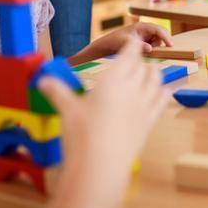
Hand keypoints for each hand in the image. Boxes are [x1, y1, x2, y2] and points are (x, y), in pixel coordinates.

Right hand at [39, 38, 167, 177]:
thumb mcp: (67, 110)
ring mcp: (144, 104)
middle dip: (139, 61)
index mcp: (113, 79)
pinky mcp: (150, 122)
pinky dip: (164, 92)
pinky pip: (162, 101)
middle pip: (144, 66)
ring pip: (156, 80)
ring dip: (153, 74)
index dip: (132, 45)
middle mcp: (132, 88)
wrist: (101, 166)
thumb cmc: (81, 135)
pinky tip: (166, 90)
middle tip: (133, 62)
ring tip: (149, 72)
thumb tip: (42, 79)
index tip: (132, 40)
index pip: (129, 53)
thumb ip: (57, 91)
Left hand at [93, 22, 173, 54]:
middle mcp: (145, 29)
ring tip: (143, 51)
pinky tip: (143, 52)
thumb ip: (139, 46)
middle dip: (160, 43)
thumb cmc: (115, 41)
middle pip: (161, 35)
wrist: (108, 44)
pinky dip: (151, 49)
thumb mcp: (126, 43)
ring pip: (158, 41)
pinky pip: (153, 45)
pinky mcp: (144, 41)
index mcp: (142, 26)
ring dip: (155, 47)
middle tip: (152, 51)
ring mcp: (145, 35)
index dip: (166, 37)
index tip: (170, 45)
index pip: (158, 30)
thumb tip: (151, 49)